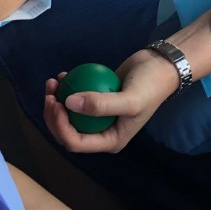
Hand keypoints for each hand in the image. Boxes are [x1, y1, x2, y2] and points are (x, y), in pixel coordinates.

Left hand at [42, 49, 180, 153]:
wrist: (160, 67)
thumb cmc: (150, 87)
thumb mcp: (130, 100)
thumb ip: (100, 104)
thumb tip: (68, 104)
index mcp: (109, 140)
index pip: (76, 142)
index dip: (60, 127)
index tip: (57, 103)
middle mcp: (102, 131)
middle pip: (67, 131)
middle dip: (53, 114)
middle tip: (50, 92)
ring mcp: (98, 116)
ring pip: (68, 114)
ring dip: (56, 100)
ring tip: (54, 81)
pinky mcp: (96, 99)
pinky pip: (75, 98)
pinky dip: (67, 87)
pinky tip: (63, 74)